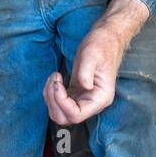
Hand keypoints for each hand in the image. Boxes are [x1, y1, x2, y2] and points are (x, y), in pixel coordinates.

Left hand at [44, 0, 149, 125]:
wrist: (105, 38)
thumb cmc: (101, 45)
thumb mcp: (92, 55)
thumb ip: (86, 71)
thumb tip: (84, 86)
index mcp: (100, 98)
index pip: (76, 115)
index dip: (61, 102)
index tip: (57, 83)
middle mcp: (92, 103)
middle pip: (65, 118)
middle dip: (53, 101)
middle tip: (53, 80)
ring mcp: (83, 99)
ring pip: (60, 112)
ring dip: (50, 97)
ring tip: (53, 77)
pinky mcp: (76, 93)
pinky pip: (60, 102)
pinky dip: (51, 93)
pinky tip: (55, 78)